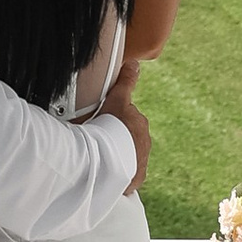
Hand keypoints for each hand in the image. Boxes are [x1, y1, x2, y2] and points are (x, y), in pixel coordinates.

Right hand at [101, 72, 152, 197]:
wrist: (107, 159)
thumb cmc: (109, 127)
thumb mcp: (115, 99)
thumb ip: (125, 81)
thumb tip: (134, 63)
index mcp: (139, 124)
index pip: (128, 119)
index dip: (114, 120)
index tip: (102, 124)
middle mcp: (144, 142)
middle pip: (128, 137)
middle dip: (116, 138)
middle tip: (96, 138)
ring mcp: (141, 161)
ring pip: (127, 155)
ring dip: (116, 155)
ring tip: (98, 156)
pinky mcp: (136, 178)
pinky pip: (126, 175)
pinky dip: (118, 173)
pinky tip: (105, 172)